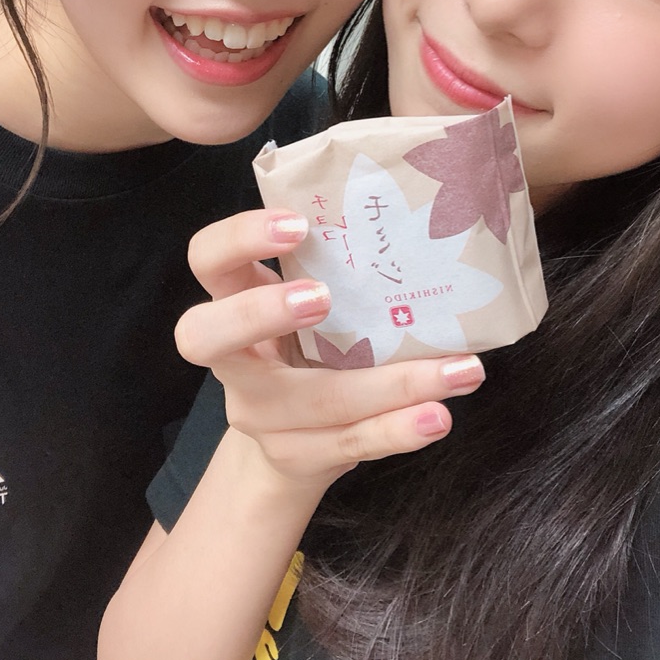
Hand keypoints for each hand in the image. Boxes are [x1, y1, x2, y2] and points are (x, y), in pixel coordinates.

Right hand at [179, 210, 484, 491]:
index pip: (206, 257)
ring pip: (312, 401)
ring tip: (456, 371)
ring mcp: (256, 412)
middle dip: (260, 313)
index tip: (299, 225)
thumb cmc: (314, 341)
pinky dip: (397, 430)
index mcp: (232, 297)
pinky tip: (437, 416)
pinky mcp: (295, 454)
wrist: (297, 439)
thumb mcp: (312, 295)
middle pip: (203, 336)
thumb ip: (339, 264)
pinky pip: (347, 444)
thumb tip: (418, 205)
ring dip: (392, 385)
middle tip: (322, 297)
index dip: (239, 239)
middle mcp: (232, 358)